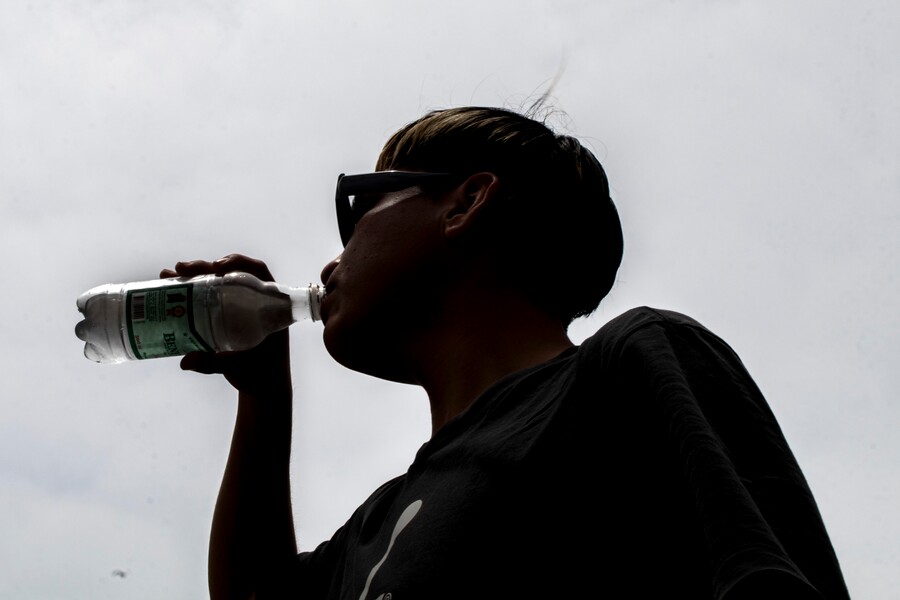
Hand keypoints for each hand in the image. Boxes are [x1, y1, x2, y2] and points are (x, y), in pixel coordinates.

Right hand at [160, 254, 292, 398]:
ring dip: (194, 275)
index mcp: (270, 308)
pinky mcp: (228, 316)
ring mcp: (241, 308)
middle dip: (205, 267)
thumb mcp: (237, 368)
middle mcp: (256, 302)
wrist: (264, 389)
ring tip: (168, 275)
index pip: (259, 272)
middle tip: (180, 269)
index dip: (239, 262)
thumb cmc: (259, 376)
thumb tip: (184, 361)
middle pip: (232, 273)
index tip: (217, 266)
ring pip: (218, 282)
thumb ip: (213, 363)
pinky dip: (193, 289)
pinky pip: (211, 295)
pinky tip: (171, 287)